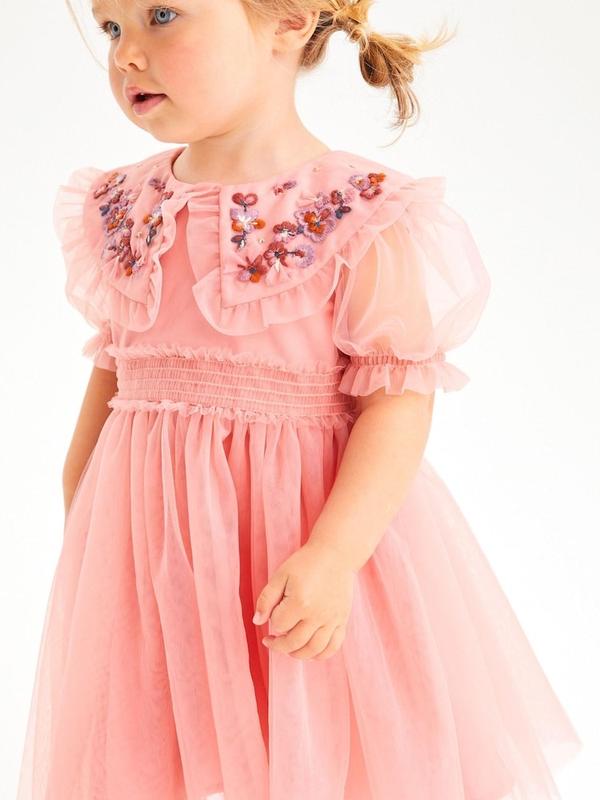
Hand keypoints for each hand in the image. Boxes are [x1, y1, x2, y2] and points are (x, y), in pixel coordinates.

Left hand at [252, 539, 356, 660]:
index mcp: (300, 602)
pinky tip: (310, 652)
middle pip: (294, 642)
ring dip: (297, 654)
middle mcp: (317, 615)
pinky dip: (321, 655)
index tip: (274, 611)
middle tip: (272, 640)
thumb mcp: (281, 575)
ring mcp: (332, 619)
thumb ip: (266, 599)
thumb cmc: (306, 563)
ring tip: (289, 648)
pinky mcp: (342, 620)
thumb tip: (257, 622)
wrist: (335, 554)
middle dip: (279, 645)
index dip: (273, 620)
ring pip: (314, 650)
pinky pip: (333, 646)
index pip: (279, 625)